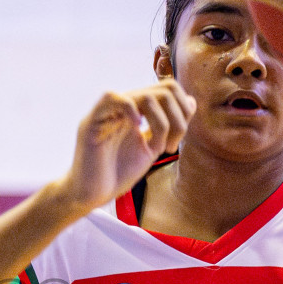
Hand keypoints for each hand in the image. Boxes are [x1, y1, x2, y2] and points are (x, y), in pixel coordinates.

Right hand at [57, 79, 193, 213]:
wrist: (91, 194)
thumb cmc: (117, 173)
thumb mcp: (151, 147)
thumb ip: (168, 125)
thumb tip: (191, 101)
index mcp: (137, 110)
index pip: (169, 89)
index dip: (183, 111)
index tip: (176, 141)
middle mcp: (123, 106)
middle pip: (165, 89)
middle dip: (178, 119)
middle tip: (171, 147)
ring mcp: (107, 112)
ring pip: (146, 96)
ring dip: (162, 124)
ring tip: (158, 149)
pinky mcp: (91, 122)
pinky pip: (112, 98)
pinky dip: (131, 110)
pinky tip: (136, 130)